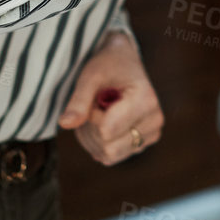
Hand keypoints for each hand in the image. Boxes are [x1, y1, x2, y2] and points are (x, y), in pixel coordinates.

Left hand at [58, 30, 161, 165]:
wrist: (123, 61)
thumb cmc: (108, 65)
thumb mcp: (91, 75)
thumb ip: (78, 100)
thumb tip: (64, 124)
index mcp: (147, 100)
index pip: (106, 131)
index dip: (91, 116)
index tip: (96, 96)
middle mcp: (155, 121)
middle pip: (108, 148)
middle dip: (91, 129)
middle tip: (95, 105)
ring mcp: (151, 135)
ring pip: (108, 156)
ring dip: (93, 138)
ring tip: (98, 113)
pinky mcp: (142, 144)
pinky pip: (111, 158)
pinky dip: (98, 144)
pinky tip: (102, 124)